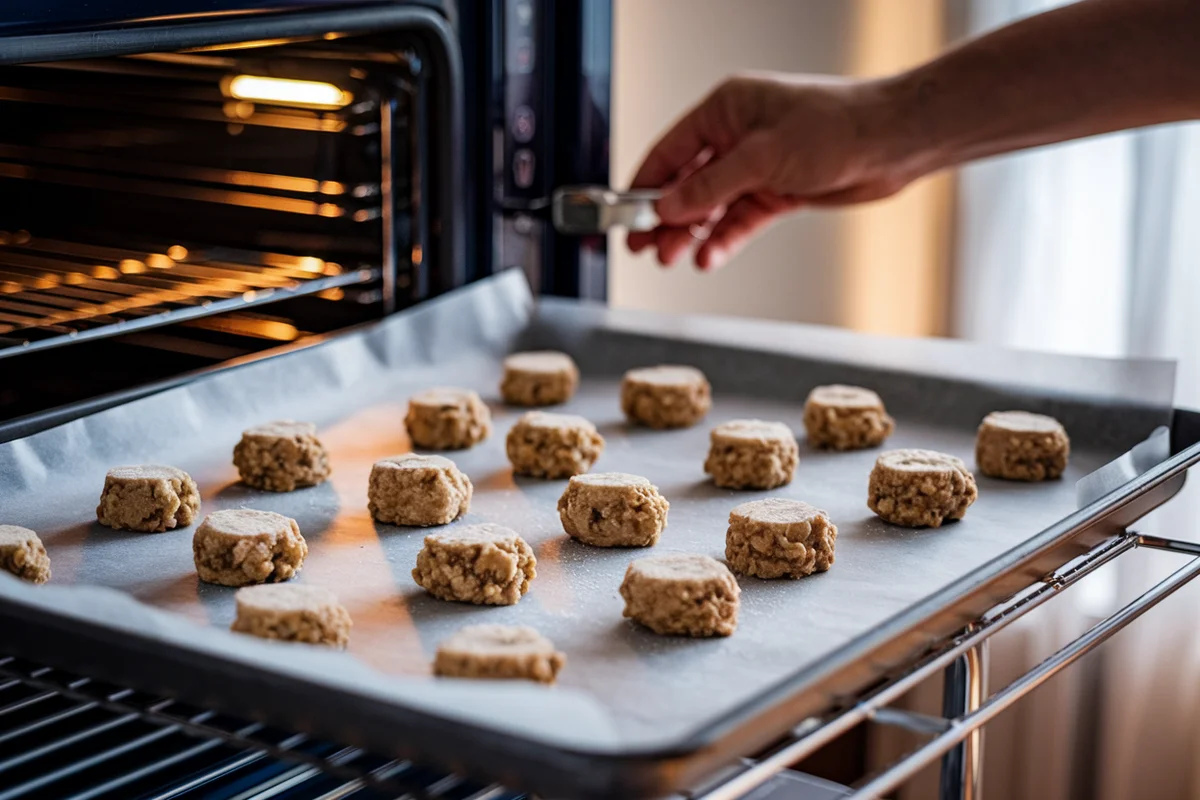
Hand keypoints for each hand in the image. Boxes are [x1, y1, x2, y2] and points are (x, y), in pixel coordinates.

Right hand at [627, 73, 912, 269]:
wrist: (891, 143)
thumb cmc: (838, 126)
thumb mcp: (763, 157)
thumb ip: (710, 187)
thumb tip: (668, 207)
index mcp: (726, 109)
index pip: (670, 151)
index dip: (645, 184)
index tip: (625, 214)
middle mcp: (738, 136)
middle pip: (687, 182)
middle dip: (665, 217)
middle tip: (645, 246)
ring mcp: (758, 166)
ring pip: (712, 206)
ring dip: (692, 233)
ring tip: (672, 257)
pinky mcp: (778, 191)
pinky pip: (740, 219)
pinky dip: (724, 239)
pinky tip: (709, 255)